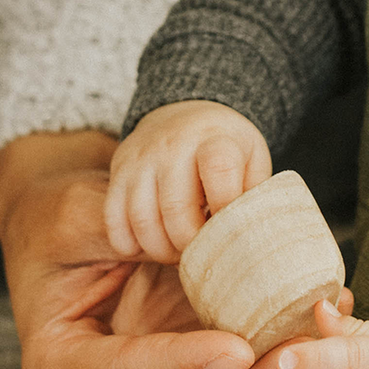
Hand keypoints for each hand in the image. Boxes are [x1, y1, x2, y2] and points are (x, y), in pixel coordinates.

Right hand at [0, 129, 345, 368]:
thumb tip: (181, 248)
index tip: (239, 348)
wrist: (74, 239)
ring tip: (336, 343)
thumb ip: (116, 231)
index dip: (183, 367)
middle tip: (306, 357)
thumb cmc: (64, 223)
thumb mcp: (74, 215)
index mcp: (59, 368)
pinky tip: (331, 339)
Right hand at [105, 100, 272, 262]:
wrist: (184, 116)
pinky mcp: (118, 173)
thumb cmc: (225, 148)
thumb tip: (250, 239)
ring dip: (161, 250)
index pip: (218, 170)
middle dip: (190, 244)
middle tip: (201, 250)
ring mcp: (141, 159)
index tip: (229, 225)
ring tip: (178, 251)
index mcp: (214, 138)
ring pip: (142, 220)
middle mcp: (173, 144)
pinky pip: (113, 221)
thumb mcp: (252, 159)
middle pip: (176, 209)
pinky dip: (129, 245)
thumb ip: (254, 196)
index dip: (225, 209)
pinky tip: (150, 244)